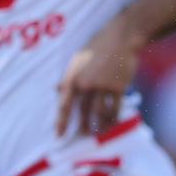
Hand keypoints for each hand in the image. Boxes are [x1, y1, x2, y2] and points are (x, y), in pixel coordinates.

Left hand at [55, 20, 142, 137]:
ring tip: (97, 132)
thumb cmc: (96, 48)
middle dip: (81, 126)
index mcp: (72, 77)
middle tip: (81, 136)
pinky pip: (115, 109)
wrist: (119, 38)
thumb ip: (68, 76)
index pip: (63, 104)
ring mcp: (102, 86)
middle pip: (82, 112)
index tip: (58, 135)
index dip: (60, 121)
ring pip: (99, 114)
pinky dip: (113, 119)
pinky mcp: (118, 87)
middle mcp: (86, 84)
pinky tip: (111, 124)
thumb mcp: (76, 59)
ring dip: (98, 126)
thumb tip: (57, 89)